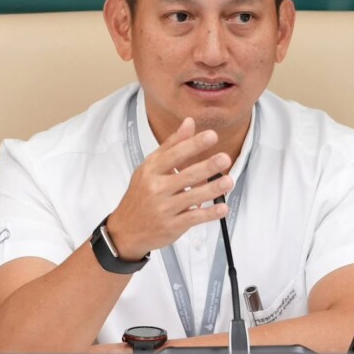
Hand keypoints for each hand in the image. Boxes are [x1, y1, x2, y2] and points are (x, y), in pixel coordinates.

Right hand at [107, 117, 233, 259]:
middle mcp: (156, 188)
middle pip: (185, 175)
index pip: (174, 154)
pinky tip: (222, 207)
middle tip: (225, 158)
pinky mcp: (171, 226)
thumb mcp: (150, 167)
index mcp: (151, 170)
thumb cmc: (141, 194)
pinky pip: (194, 218)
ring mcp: (164, 208)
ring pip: (192, 197)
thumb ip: (172, 145)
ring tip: (228, 181)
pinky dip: (209, 214)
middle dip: (207, 167)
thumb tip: (190, 122)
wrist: (125, 231)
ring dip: (212, 189)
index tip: (211, 136)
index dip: (193, 145)